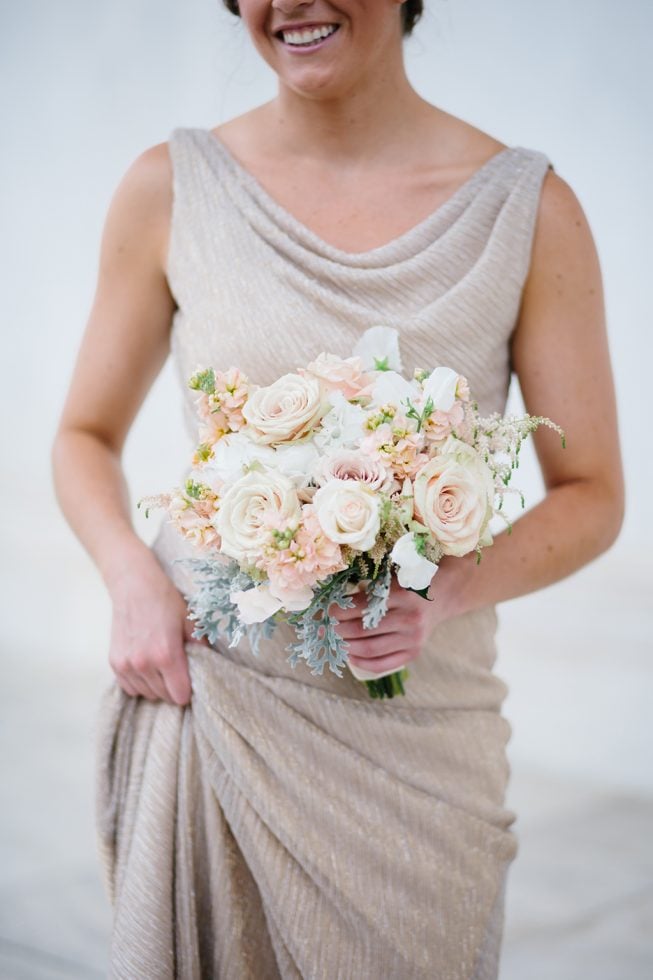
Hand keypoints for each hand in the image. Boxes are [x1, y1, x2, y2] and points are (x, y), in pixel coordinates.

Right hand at [107, 554, 209, 705]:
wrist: (134, 585)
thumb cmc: (165, 600)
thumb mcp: (190, 620)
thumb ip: (200, 646)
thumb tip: (208, 666)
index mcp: (166, 655)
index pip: (180, 695)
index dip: (188, 690)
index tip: (191, 680)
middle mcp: (144, 664)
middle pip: (164, 696)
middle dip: (174, 688)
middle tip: (179, 671)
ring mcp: (126, 665)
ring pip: (147, 694)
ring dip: (157, 687)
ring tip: (162, 667)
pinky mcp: (115, 663)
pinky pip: (130, 688)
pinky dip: (140, 683)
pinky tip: (147, 668)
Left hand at [332, 559, 470, 674]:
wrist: (444, 595)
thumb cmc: (411, 581)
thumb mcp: (392, 577)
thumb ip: (368, 588)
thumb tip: (331, 600)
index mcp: (403, 595)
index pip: (361, 607)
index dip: (338, 610)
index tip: (324, 609)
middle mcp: (410, 619)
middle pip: (363, 630)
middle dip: (337, 630)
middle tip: (322, 628)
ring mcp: (413, 639)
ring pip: (370, 648)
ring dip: (346, 646)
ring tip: (332, 641)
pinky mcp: (414, 653)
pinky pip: (383, 664)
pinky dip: (362, 662)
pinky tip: (350, 655)